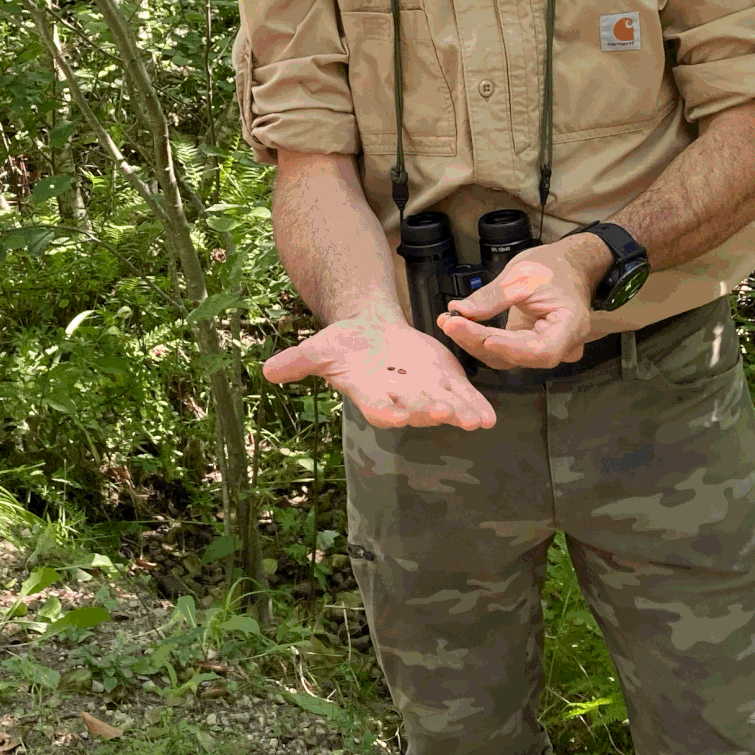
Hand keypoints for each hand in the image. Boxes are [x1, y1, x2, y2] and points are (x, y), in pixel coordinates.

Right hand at [261, 316, 495, 429]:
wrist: (371, 334)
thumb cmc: (343, 345)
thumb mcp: (319, 348)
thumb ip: (298, 362)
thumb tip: (266, 372)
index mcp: (370, 393)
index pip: (377, 405)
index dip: (385, 408)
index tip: (394, 412)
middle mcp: (400, 399)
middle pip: (416, 406)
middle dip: (429, 410)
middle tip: (443, 414)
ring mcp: (426, 394)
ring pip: (444, 406)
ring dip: (459, 413)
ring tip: (474, 420)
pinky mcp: (446, 384)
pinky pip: (462, 398)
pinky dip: (475, 407)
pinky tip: (488, 417)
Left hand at [436, 236, 605, 371]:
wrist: (566, 266)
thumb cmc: (553, 267)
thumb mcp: (522, 274)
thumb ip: (492, 298)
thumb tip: (460, 311)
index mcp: (571, 326)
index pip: (542, 349)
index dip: (511, 349)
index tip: (483, 339)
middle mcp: (562, 346)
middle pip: (519, 356)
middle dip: (480, 340)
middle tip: (451, 323)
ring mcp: (544, 348)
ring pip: (507, 357)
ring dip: (475, 341)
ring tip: (450, 322)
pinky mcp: (527, 346)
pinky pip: (503, 349)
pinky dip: (480, 338)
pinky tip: (460, 325)